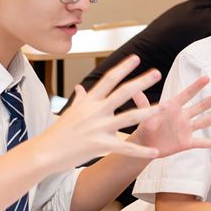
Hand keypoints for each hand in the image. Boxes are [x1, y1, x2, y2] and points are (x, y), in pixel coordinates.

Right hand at [30, 55, 167, 173]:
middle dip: (140, 82)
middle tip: (157, 72)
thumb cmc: (60, 131)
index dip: (123, 68)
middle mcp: (95, 111)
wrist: (46, 151)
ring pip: (128, 117)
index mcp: (90, 101)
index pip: (108, 79)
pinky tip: (155, 152)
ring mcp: (98, 127)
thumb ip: (80, 98)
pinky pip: (125, 148)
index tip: (136, 57)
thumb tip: (81, 86)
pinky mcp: (100, 145)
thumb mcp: (70, 110)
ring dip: (148, 113)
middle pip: (122, 93)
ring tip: (164, 108)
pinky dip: (141, 151)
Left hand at [128, 76, 210, 158]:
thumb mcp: (142, 115)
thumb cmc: (144, 127)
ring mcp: (185, 129)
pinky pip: (202, 142)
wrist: (144, 145)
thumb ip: (142, 104)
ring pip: (204, 122)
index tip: (207, 78)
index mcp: (172, 107)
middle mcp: (182, 116)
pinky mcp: (186, 143)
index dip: (196, 87)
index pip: (186, 95)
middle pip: (199, 106)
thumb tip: (134, 90)